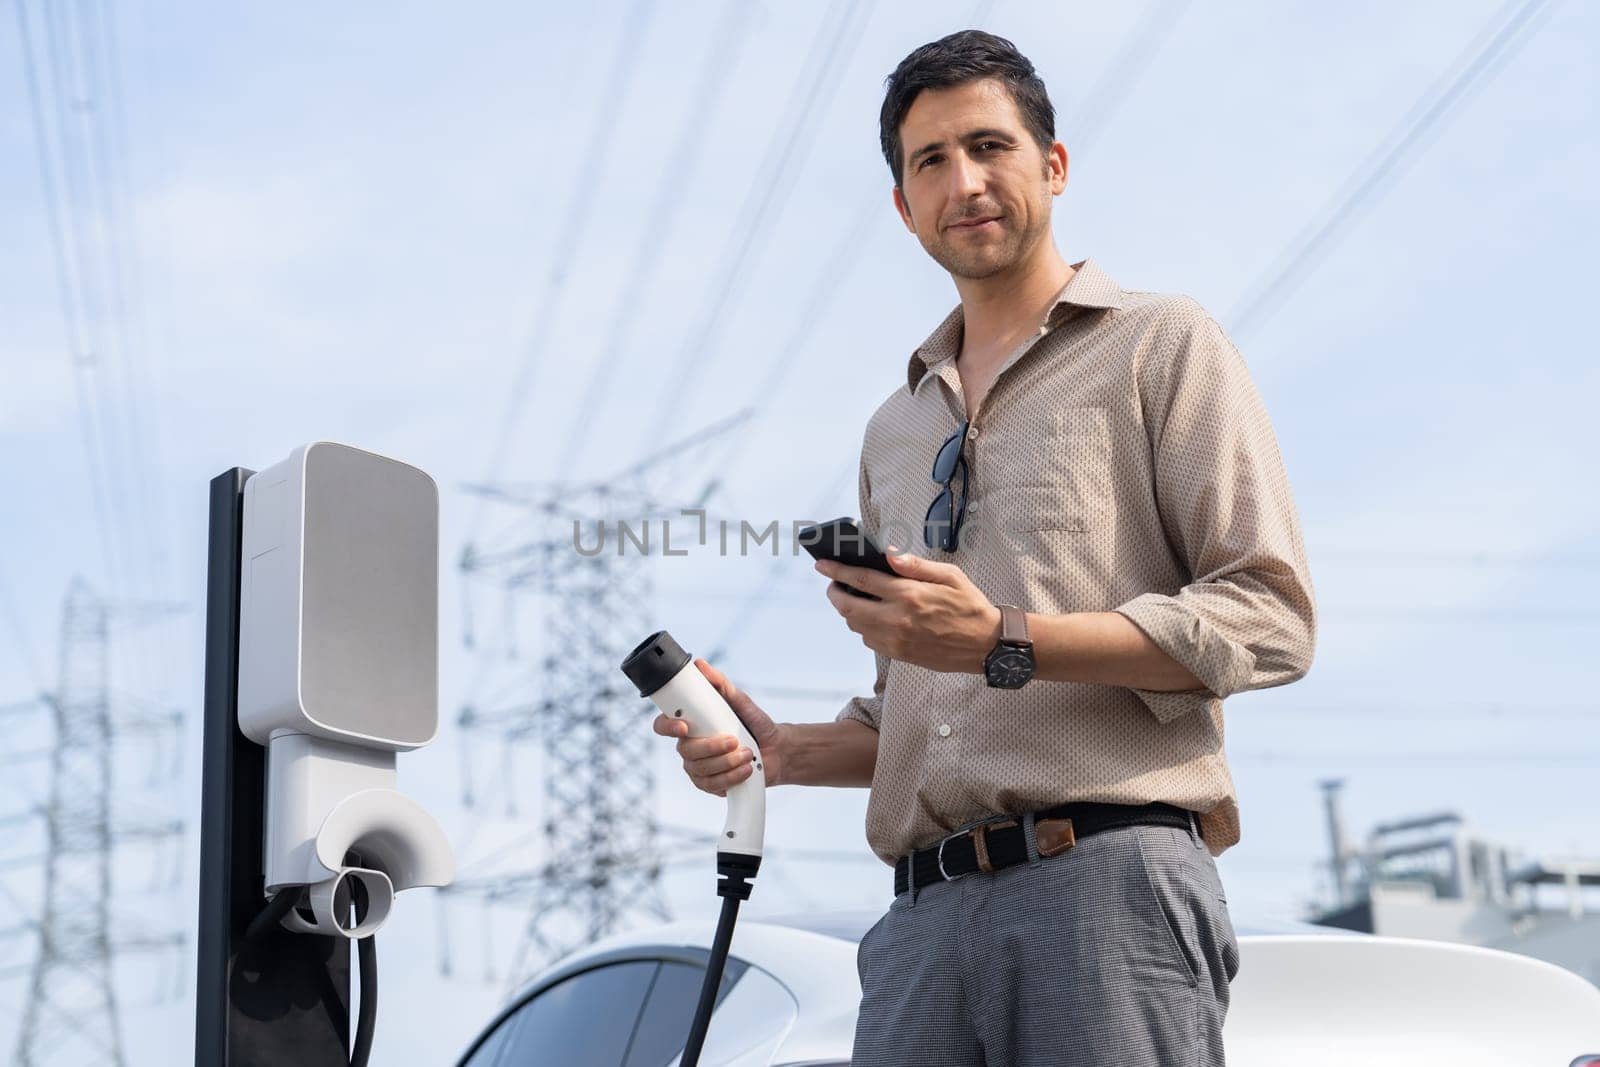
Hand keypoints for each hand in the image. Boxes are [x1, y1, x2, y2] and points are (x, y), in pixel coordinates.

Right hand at [650, 658, 785, 793]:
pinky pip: (712, 785)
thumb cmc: (755, 724)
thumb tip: (701, 665)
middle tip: (734, 740)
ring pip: (700, 769)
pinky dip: (731, 777)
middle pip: (685, 750)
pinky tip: (746, 770)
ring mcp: (697, 767)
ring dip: (727, 762)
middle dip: (712, 747)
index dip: (668, 727)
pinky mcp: (709, 784)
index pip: (663, 725)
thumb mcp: (741, 701)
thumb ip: (720, 684)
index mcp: (690, 724)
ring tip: (748, 754)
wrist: (776, 750)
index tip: (685, 727)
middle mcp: (689, 746)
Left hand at [817, 546, 1001, 672]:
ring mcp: (896, 640)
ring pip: (856, 625)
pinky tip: (873, 615)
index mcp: (909, 595)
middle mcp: (897, 619)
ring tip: (854, 597)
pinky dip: (864, 626)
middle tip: (834, 583)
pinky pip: (869, 640)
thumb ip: (916, 565)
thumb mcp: (949, 575)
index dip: (837, 571)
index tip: (822, 564)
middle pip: (848, 607)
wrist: (986, 645)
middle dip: (835, 593)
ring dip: (848, 610)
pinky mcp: (899, 654)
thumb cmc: (970, 605)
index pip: (861, 580)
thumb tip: (889, 555)